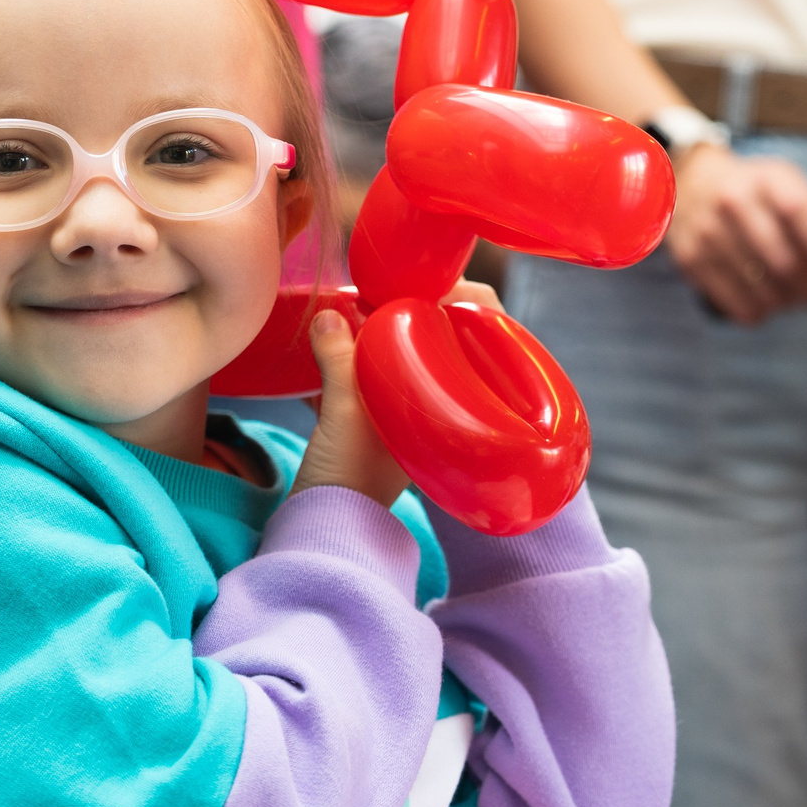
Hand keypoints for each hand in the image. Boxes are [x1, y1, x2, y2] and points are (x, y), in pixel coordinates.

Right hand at [291, 280, 503, 505]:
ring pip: (406, 361)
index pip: (482, 336)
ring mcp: (406, 423)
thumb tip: (329, 315)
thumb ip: (340, 357)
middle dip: (413, 311)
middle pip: (442, 342)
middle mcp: (438, 413)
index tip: (429, 277)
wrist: (324, 530)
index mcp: (450, 407)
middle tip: (383, 289)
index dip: (464, 298)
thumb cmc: (347, 477)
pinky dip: (359, 362)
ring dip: (381, 335)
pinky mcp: (375, 432)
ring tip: (358, 310)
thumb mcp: (344, 410)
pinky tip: (336, 347)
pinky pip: (375, 381)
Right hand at [665, 144, 806, 323]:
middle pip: (784, 262)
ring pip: (764, 292)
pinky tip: (765, 298)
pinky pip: (740, 306)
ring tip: (793, 294)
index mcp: (767, 179)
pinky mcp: (692, 260)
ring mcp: (708, 232)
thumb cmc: (755, 193)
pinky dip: (762, 312)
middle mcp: (733, 202)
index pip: (800, 214)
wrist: (690, 182)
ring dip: (790, 303)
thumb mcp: (790, 191)